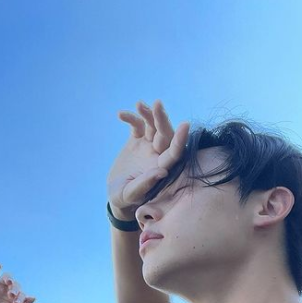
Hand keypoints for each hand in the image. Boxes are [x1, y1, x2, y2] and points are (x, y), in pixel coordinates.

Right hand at [0, 264, 35, 302]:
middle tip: (11, 295)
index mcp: (16, 297)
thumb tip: (33, 298)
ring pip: (7, 278)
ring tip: (9, 282)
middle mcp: (9, 289)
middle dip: (14, 289)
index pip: (21, 295)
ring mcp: (0, 285)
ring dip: (8, 278)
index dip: (21, 298)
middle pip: (15, 285)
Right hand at [107, 100, 189, 219]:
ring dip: (148, 113)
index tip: (185, 125)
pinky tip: (120, 115)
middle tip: (157, 104)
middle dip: (162, 119)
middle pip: (165, 134)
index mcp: (161, 168)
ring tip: (139, 105)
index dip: (180, 139)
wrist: (116, 193)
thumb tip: (162, 172)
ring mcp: (148, 146)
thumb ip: (145, 184)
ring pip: (152, 125)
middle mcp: (158, 154)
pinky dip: (130, 118)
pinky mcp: (137, 140)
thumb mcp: (130, 195)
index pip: (175, 152)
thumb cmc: (125, 199)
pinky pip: (137, 125)